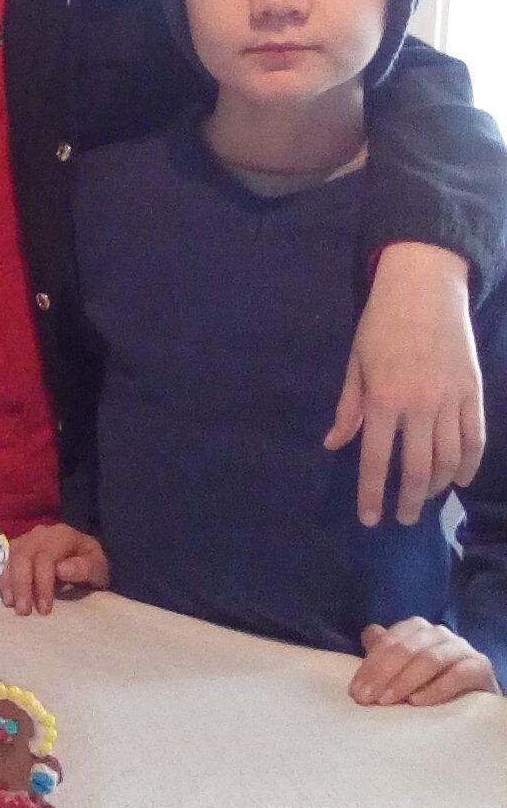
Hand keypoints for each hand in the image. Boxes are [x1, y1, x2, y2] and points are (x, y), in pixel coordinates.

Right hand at [0, 523, 109, 616]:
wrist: (85, 557)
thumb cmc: (91, 564)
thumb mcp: (98, 567)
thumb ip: (84, 568)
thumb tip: (61, 569)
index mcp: (61, 536)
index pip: (45, 557)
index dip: (43, 584)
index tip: (44, 610)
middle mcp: (40, 535)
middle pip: (23, 556)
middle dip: (22, 585)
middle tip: (24, 611)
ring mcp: (26, 540)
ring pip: (10, 558)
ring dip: (10, 584)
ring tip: (12, 606)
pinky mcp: (16, 550)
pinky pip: (4, 562)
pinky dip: (4, 581)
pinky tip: (7, 598)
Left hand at [324, 243, 483, 524]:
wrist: (426, 288)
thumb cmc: (381, 324)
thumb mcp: (355, 363)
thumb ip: (349, 408)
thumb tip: (333, 445)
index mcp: (383, 398)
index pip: (375, 459)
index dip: (372, 494)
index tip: (371, 519)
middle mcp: (419, 405)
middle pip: (417, 468)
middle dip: (409, 500)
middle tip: (404, 518)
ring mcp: (450, 399)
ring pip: (449, 458)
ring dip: (438, 486)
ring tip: (426, 498)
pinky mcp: (474, 391)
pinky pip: (475, 438)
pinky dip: (469, 464)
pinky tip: (459, 480)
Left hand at [350, 618, 499, 705]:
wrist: (474, 693)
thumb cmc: (432, 678)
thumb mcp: (405, 664)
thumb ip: (385, 650)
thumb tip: (369, 635)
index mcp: (416, 628)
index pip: (388, 642)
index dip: (370, 666)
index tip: (356, 692)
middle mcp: (438, 633)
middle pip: (405, 649)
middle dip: (382, 674)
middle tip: (367, 699)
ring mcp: (460, 648)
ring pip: (428, 660)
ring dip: (404, 681)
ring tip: (387, 701)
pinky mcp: (480, 666)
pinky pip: (457, 675)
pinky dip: (435, 689)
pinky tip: (417, 702)